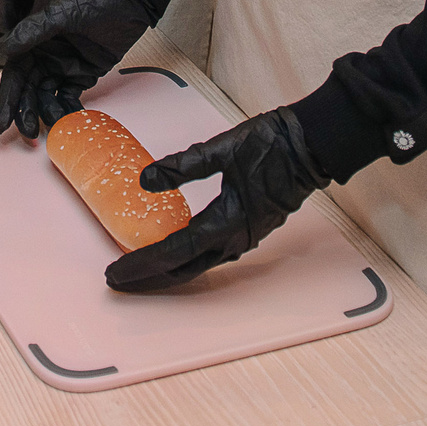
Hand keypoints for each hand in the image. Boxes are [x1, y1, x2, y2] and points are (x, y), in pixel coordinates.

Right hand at [0, 0, 156, 139]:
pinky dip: (69, 109)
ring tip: (55, 123)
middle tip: (29, 132)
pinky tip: (70, 118)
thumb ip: (31, 32)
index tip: (1, 122)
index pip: (15, 75)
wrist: (129, 3)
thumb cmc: (94, 1)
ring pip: (48, 97)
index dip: (7, 99)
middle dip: (26, 112)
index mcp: (33, 41)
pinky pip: (71, 96)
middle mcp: (45, 56)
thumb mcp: (59, 14)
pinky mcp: (84, 74)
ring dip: (48, 112)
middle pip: (29, 91)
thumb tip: (3, 48)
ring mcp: (64, 66)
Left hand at [105, 107, 323, 292]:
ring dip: (166, 271)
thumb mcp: (222, 148)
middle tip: (117, 280)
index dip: (141, 264)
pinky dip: (184, 260)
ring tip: (138, 271)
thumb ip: (183, 166)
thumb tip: (145, 180)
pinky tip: (171, 253)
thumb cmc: (272, 145)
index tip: (116, 272)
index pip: (174, 253)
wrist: (310, 147)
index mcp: (226, 222)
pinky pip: (210, 256)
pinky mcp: (246, 231)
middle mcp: (235, 240)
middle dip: (148, 278)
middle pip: (183, 271)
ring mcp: (243, 238)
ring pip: (197, 266)